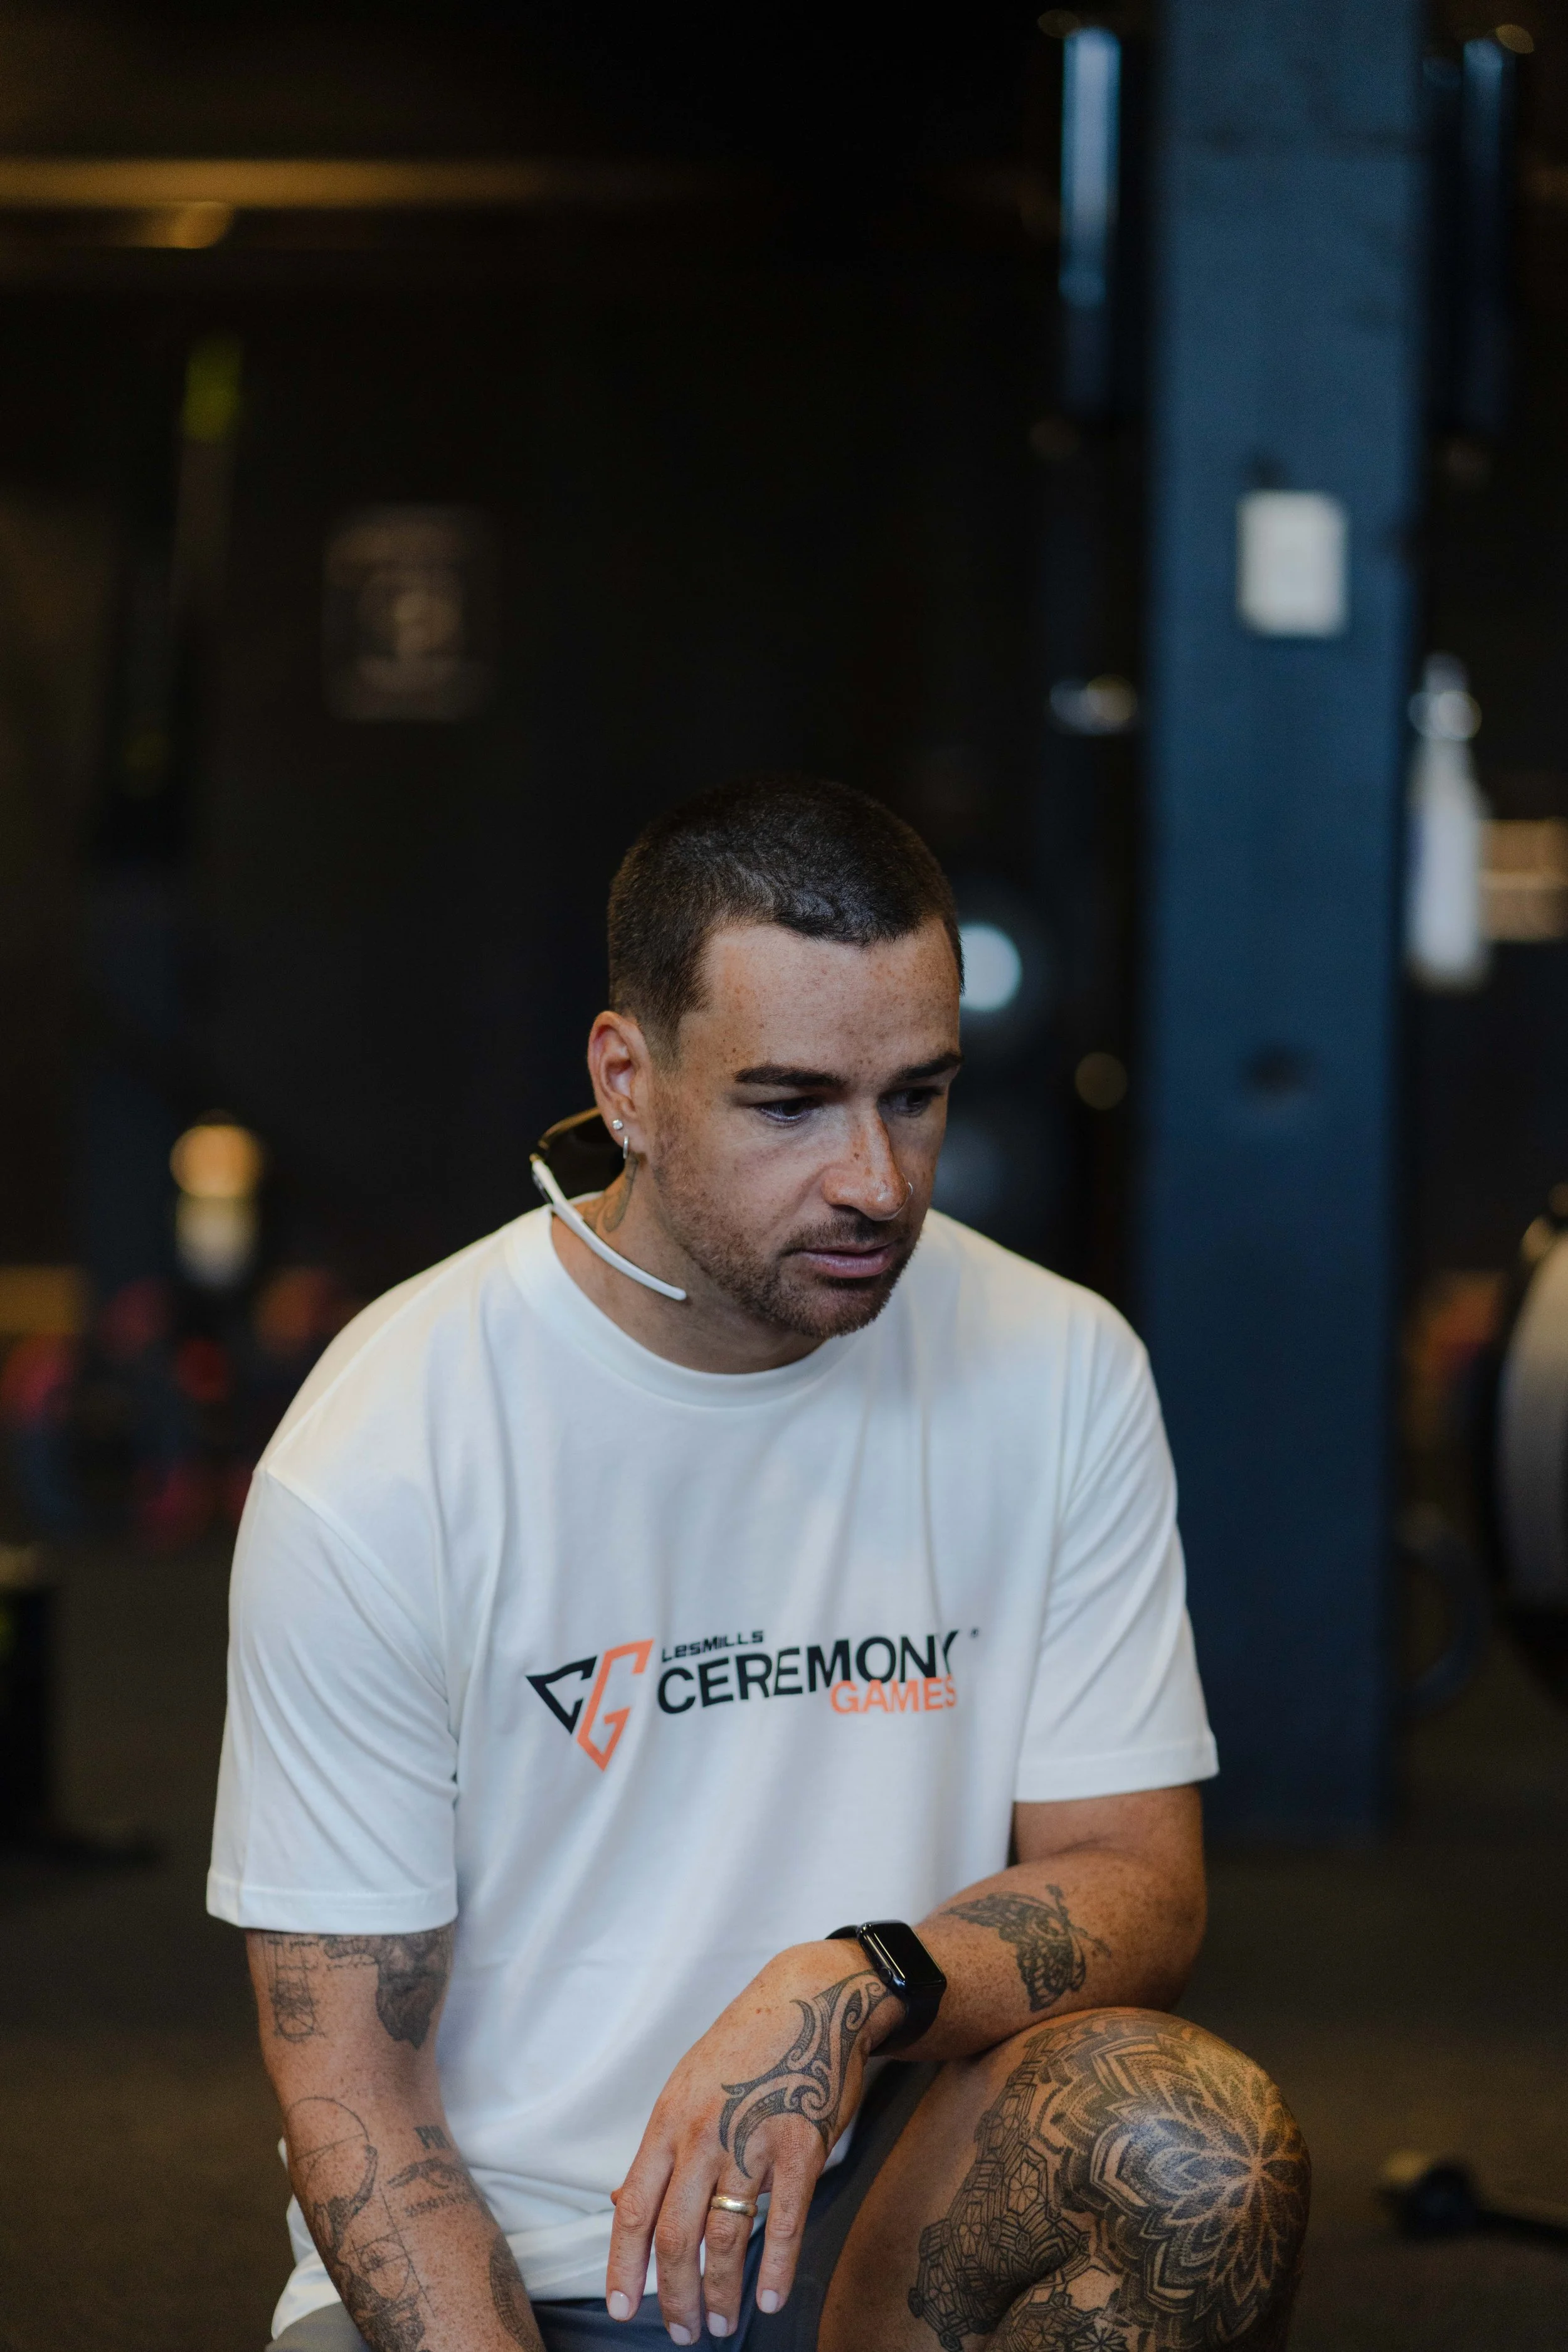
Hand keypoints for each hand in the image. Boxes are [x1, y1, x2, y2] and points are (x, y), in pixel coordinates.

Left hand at [606, 1941, 897, 2339]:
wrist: (811, 1999)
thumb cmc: (745, 2048)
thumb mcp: (688, 2087)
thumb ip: (663, 2149)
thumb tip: (625, 2206)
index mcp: (670, 2121)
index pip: (635, 2208)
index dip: (624, 2266)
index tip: (621, 2309)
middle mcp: (705, 2134)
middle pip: (678, 2235)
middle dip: (676, 2295)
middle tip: (683, 2331)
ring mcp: (755, 2140)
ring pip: (727, 2236)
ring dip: (722, 2291)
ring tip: (723, 2323)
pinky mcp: (803, 2146)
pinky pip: (784, 2221)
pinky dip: (776, 2268)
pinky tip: (769, 2296)